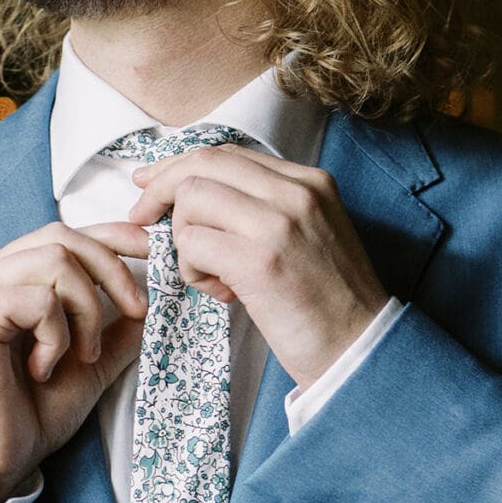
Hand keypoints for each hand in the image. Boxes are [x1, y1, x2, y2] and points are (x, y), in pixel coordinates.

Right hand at [0, 224, 148, 502]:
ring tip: (80, 355)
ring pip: (55, 259)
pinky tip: (42, 368)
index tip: (154, 250)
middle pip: (63, 237)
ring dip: (86, 310)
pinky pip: (37, 297)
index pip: (66, 235)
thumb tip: (154, 300)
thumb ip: (116, 331)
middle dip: (112, 271)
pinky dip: (56, 334)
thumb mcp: (91, 366)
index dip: (113, 235)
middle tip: (137, 313)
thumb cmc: (33, 415)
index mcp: (13, 280)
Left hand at [120, 149, 388, 387]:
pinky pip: (192, 243)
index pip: (228, 153)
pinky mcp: (260, 260)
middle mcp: (297, 192)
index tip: (151, 184)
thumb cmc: (326, 301)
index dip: (180, 165)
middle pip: (203, 164)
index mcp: (310, 181)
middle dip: (161, 189)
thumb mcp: (307, 235)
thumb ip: (261, 208)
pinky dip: (191, 269)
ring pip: (191, 200)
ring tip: (210, 275)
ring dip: (183, 240)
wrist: (359, 349)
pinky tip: (220, 292)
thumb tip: (189, 192)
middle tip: (142, 218)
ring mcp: (279, 222)